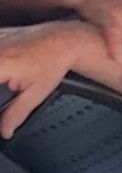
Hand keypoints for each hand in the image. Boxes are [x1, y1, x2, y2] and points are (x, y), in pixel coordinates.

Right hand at [0, 21, 86, 137]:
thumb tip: (4, 131)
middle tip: (8, 86)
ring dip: (0, 78)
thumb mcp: (34, 95)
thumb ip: (14, 115)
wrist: (63, 41)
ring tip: (10, 80)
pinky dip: (0, 66)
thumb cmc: (52, 63)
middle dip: (0, 88)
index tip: (1, 101)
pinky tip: (8, 72)